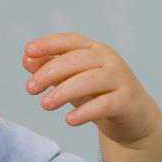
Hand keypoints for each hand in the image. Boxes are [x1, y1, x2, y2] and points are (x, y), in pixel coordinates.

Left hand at [22, 33, 161, 146]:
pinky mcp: (127, 101)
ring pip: (90, 80)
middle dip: (50, 72)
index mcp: (95, 50)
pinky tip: (70, 120)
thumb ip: (51, 69)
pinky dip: (85, 112)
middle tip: (30, 88)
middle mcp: (109, 60)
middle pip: (77, 60)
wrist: (134, 119)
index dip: (49, 43)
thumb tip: (27, 59)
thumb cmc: (100, 95)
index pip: (70, 41)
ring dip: (64, 91)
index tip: (28, 51)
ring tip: (45, 104)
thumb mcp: (73, 81)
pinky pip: (104, 104)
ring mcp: (120, 79)